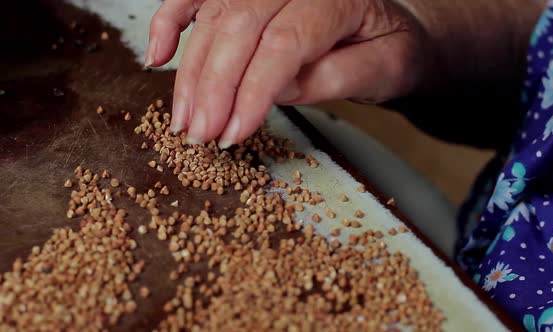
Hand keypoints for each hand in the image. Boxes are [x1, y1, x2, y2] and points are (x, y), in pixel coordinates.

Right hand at [146, 0, 431, 146]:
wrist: (389, 26)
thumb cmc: (389, 48)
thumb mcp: (384, 68)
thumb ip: (334, 78)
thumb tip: (277, 91)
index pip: (284, 43)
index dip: (253, 90)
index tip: (233, 131)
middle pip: (240, 28)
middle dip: (215, 86)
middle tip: (200, 133)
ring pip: (214, 17)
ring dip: (191, 70)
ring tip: (183, 117)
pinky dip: (171, 21)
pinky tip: (159, 54)